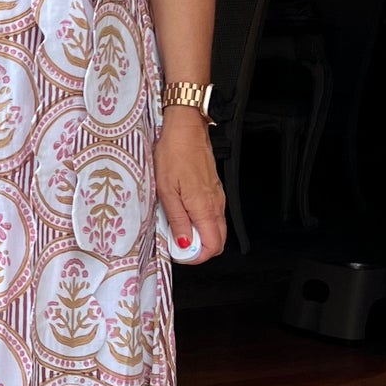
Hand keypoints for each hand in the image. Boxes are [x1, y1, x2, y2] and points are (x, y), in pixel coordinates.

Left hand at [154, 109, 225, 261]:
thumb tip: (184, 244)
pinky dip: (201, 222)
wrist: (185, 129)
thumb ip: (177, 220)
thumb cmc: (173, 154)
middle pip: (219, 240)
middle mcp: (215, 204)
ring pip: (216, 228)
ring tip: (177, 229)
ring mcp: (217, 196)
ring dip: (199, 235)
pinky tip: (183, 214)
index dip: (198, 257)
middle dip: (200, 249)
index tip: (180, 254)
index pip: (214, 246)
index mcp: (204, 207)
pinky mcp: (214, 189)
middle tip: (178, 245)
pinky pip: (213, 214)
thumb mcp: (166, 190)